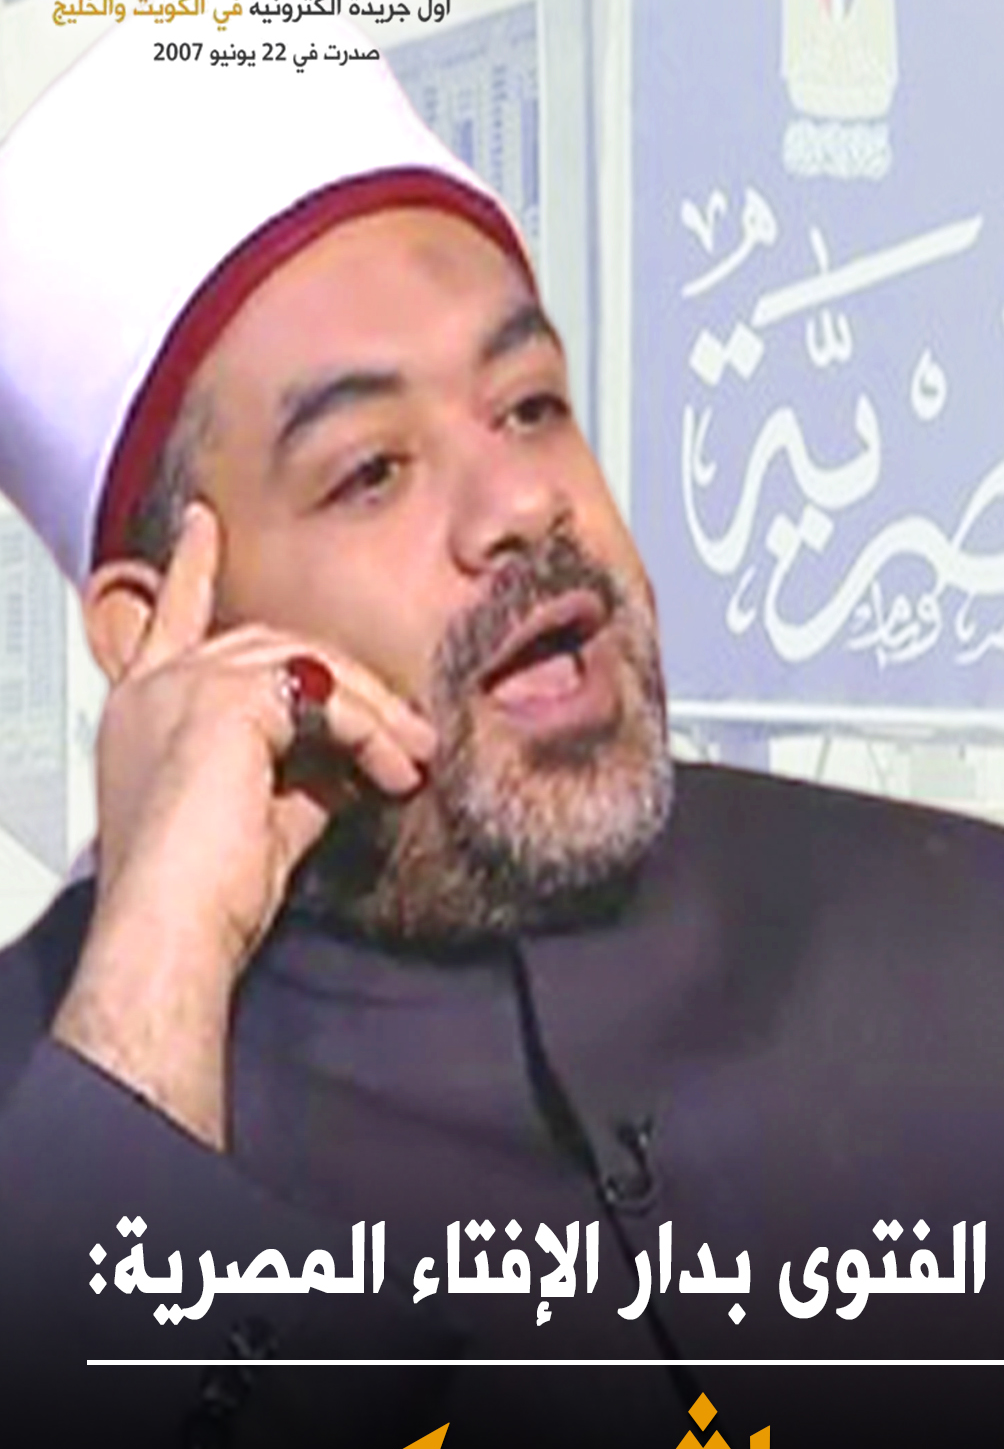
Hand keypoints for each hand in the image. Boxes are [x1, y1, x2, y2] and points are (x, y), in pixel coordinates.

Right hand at [53, 504, 436, 1144]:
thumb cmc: (208, 893)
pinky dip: (369, 730)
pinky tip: (394, 769)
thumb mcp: (266, 816)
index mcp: (145, 708)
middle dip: (353, 686)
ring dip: (373, 714)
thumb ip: (302, 773)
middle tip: (412, 733)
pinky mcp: (225, 700)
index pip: (170, 617)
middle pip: (273, 644)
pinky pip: (323, 695)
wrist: (174, 926)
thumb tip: (359, 758)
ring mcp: (184, 686)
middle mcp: (155, 686)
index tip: (202, 522)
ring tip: (413, 760)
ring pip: (306, 663)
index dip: (189, 567)